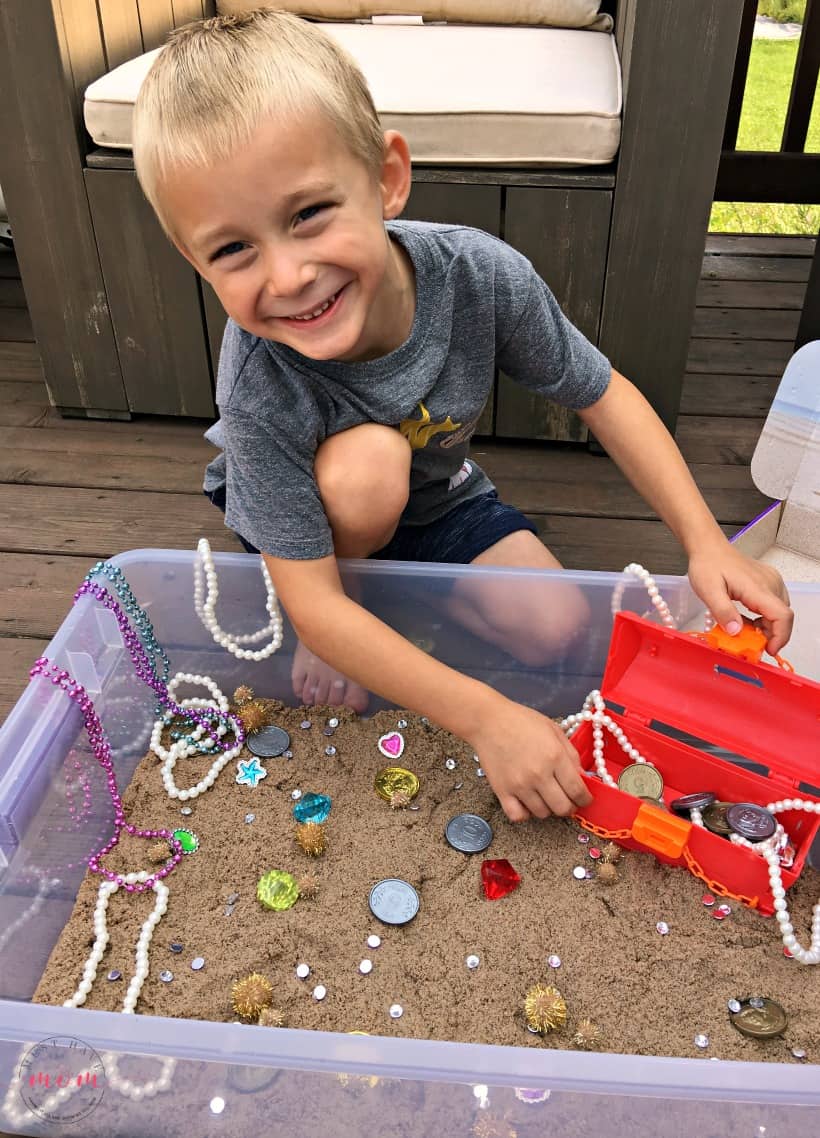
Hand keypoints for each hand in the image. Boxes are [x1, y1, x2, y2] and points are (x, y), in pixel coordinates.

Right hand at [468, 696, 592, 822]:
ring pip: (543, 813)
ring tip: (545, 796)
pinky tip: (527, 802)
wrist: (488, 721)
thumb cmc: (521, 721)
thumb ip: (571, 754)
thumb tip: (581, 777)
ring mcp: (519, 785)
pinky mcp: (502, 791)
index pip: (578, 791)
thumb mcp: (554, 730)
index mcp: (555, 756)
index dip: (585, 799)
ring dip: (548, 808)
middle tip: (567, 800)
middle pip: (563, 808)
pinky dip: (525, 813)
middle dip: (569, 807)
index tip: (585, 799)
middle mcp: (539, 774)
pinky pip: (518, 816)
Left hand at [687, 542, 792, 654]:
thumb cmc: (707, 565)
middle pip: (783, 616)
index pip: (782, 615)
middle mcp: (770, 583)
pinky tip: (748, 620)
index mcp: (757, 587)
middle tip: (750, 644)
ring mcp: (771, 580)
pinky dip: (764, 617)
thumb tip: (736, 632)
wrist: (708, 547)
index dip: (780, 636)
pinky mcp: (768, 580)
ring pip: (780, 611)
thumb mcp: (708, 591)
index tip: (767, 650)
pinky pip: (774, 603)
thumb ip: (722, 611)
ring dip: (767, 626)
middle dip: (771, 635)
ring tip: (746, 631)